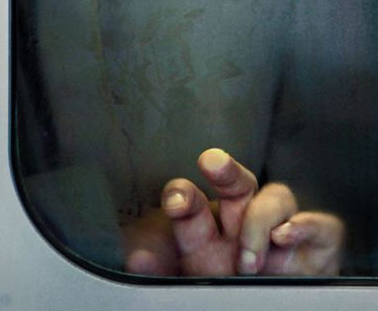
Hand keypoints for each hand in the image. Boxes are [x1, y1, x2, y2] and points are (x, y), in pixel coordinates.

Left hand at [123, 149, 343, 275]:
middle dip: (224, 170)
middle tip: (211, 162)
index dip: (183, 195)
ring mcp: (281, 233)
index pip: (192, 202)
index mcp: (205, 233)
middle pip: (236, 183)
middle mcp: (242, 225)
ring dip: (261, 218)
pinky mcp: (318, 248)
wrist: (270, 307)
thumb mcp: (183, 286)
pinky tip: (286, 237)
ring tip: (247, 259)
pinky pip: (321, 224)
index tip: (176, 199)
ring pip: (277, 196)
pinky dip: (307, 226)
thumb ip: (160, 273)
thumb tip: (137, 259)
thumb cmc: (218, 294)